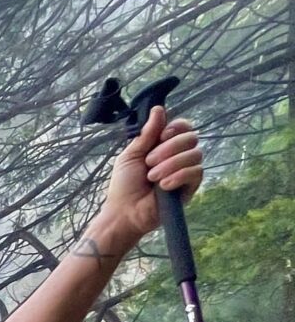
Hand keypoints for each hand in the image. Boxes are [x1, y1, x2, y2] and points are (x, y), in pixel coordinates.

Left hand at [101, 105, 203, 244]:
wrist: (124, 212)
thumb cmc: (124, 185)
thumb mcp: (131, 155)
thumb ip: (147, 134)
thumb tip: (159, 108)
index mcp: (165, 146)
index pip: (184, 127)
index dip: (176, 127)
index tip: (161, 136)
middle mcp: (179, 156)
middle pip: (191, 138)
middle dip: (169, 148)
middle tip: (149, 163)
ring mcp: (187, 171)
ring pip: (195, 154)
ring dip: (170, 164)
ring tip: (152, 178)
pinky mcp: (191, 187)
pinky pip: (196, 172)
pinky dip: (179, 176)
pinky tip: (164, 185)